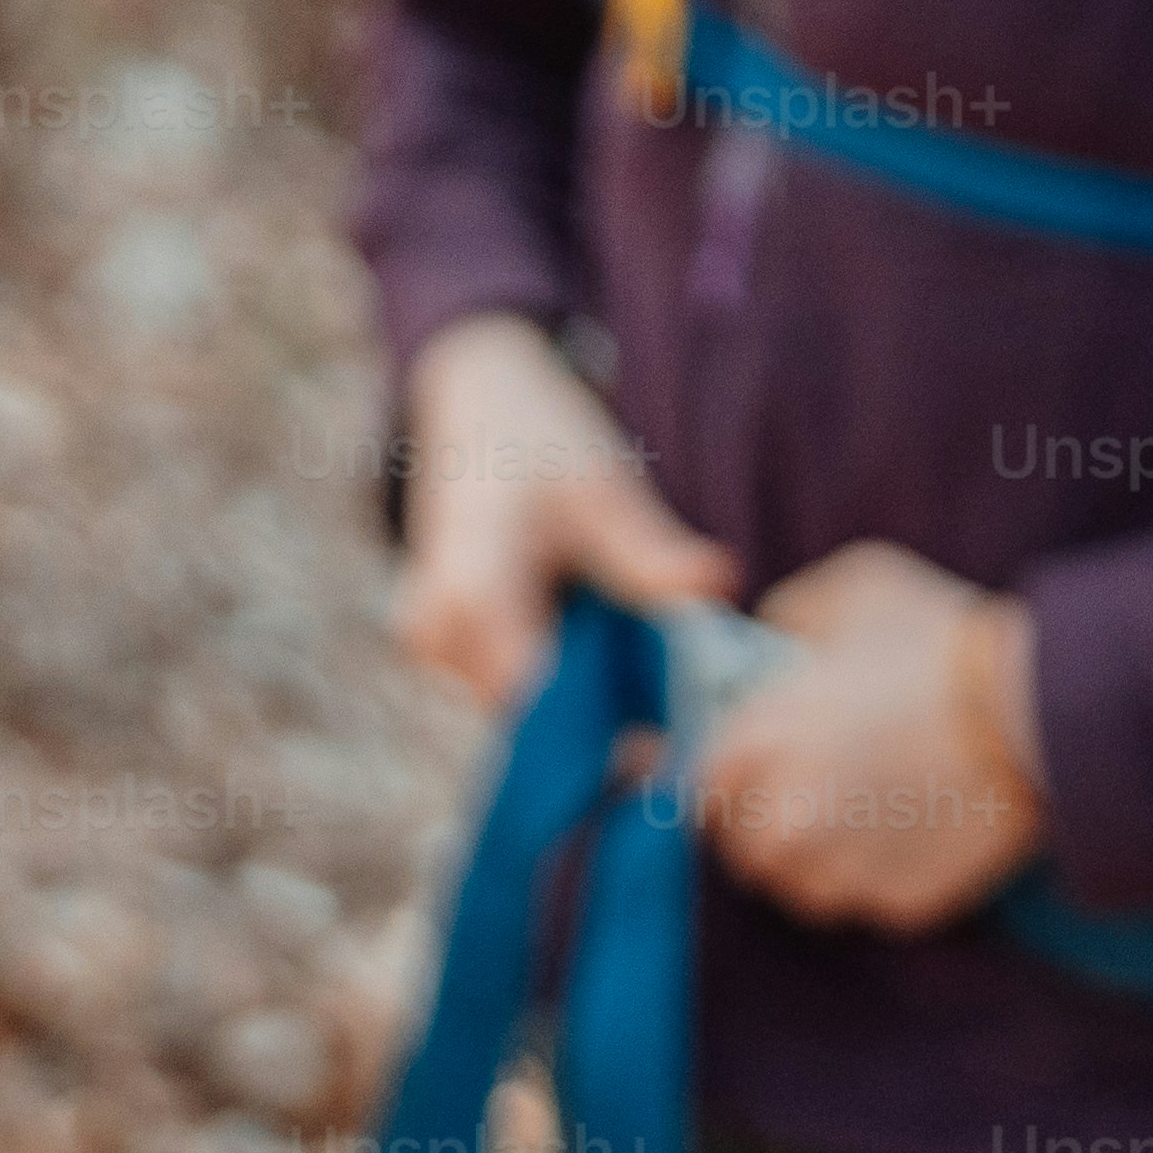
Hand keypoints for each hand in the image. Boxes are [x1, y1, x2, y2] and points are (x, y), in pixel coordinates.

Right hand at [391, 317, 733, 710]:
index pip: (532, 697)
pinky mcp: (442, 652)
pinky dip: (557, 680)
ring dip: (580, 699)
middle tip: (669, 699)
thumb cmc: (541, 442)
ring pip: (519, 709)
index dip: (601, 729)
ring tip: (631, 651)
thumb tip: (721, 585)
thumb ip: (650, 550)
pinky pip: (508, 691)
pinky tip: (593, 642)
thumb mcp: (603, 487)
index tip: (668, 744)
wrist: (478, 408)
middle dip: (600, 716)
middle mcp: (435, 631)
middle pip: (528, 715)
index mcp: (470, 587)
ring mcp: (431, 646)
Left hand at [694, 540, 1046, 929]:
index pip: (701, 788)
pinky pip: (874, 898)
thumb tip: (774, 642)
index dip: (733, 773)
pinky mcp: (898, 906)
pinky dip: (889, 870)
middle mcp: (779, 829)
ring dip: (828, 855)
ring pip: (808, 884)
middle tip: (831, 778)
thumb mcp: (849, 587)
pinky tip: (925, 821)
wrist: (1039, 706)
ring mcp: (840, 876)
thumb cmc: (937, 638)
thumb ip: (787, 617)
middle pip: (750, 848)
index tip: (763, 760)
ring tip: (879, 803)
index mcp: (749, 751)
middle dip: (778, 818)